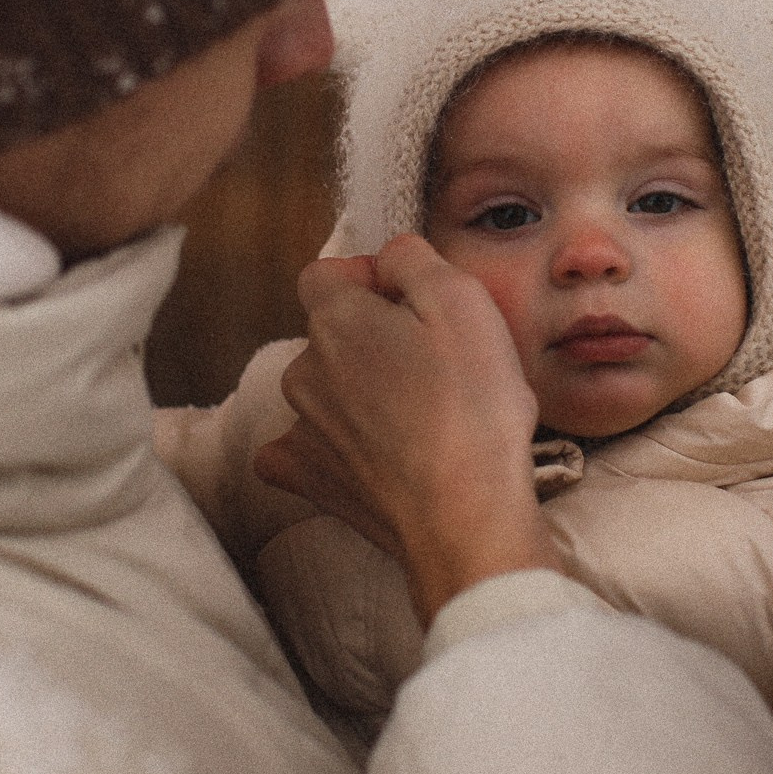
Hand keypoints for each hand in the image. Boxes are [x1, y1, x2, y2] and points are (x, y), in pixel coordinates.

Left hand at [254, 236, 561, 623]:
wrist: (465, 516)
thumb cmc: (472, 408)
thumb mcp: (463, 301)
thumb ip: (413, 259)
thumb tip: (389, 257)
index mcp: (336, 319)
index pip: (324, 273)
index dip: (368, 278)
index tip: (410, 302)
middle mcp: (304, 369)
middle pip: (327, 333)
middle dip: (370, 338)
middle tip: (431, 365)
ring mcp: (302, 427)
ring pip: (322, 388)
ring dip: (358, 391)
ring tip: (418, 415)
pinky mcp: (309, 477)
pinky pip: (300, 447)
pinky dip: (331, 445)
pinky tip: (370, 453)